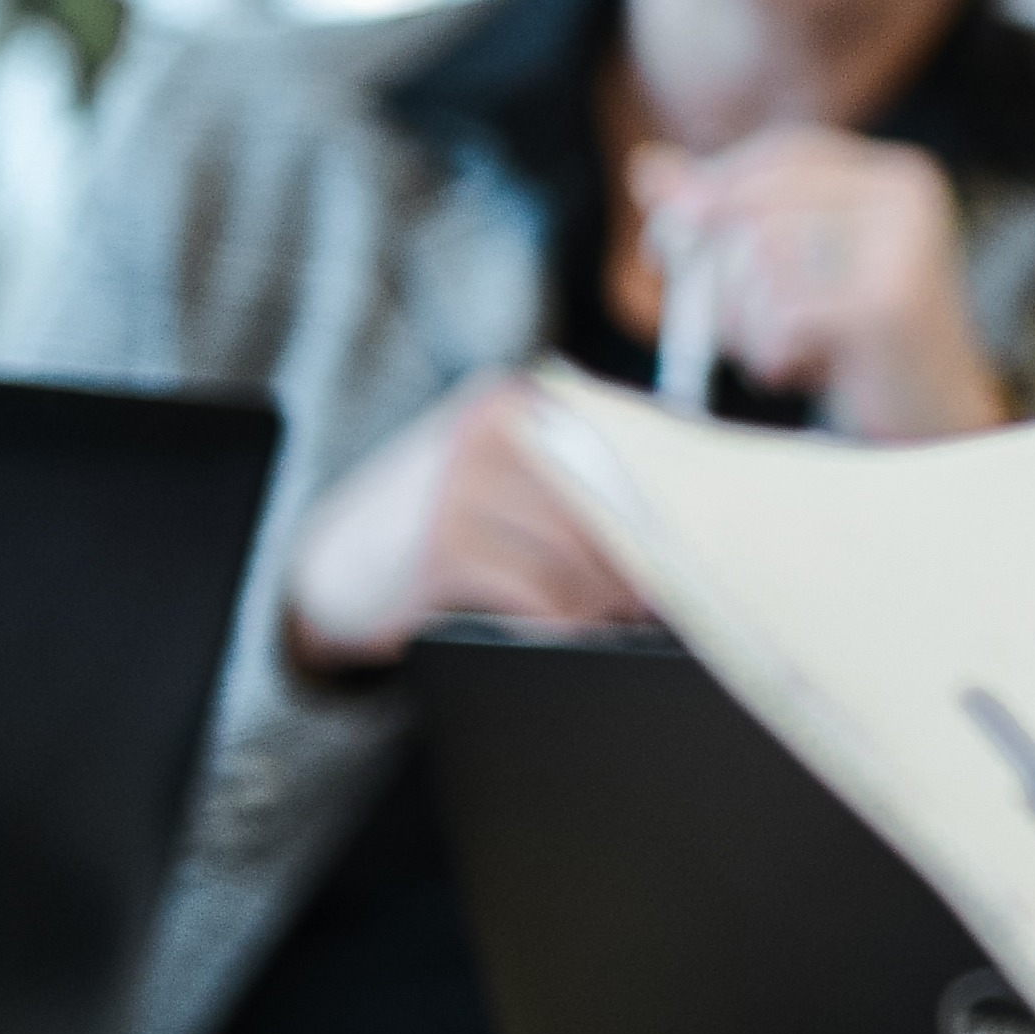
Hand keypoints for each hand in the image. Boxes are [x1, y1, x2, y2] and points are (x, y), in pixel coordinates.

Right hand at [277, 369, 656, 673]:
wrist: (329, 566)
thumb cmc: (441, 520)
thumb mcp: (504, 472)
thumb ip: (580, 470)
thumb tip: (683, 515)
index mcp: (519, 400)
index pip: (627, 442)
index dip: (671, 500)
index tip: (705, 541)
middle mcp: (494, 430)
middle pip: (613, 502)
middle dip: (645, 556)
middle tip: (672, 593)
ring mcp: (464, 485)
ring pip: (582, 554)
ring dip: (609, 598)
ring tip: (620, 617)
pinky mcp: (445, 548)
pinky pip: (540, 594)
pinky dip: (566, 622)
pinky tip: (572, 632)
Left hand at [631, 125, 1008, 438]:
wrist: (934, 422)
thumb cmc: (855, 344)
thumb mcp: (790, 268)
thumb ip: (725, 213)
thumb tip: (648, 166)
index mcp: (896, 177)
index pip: (787, 151)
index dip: (718, 184)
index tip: (668, 231)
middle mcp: (908, 199)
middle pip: (762, 202)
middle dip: (718, 265)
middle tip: (718, 319)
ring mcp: (903, 249)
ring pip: (763, 256)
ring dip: (747, 320)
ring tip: (778, 351)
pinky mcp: (887, 306)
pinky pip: (782, 313)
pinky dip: (771, 352)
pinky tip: (798, 373)